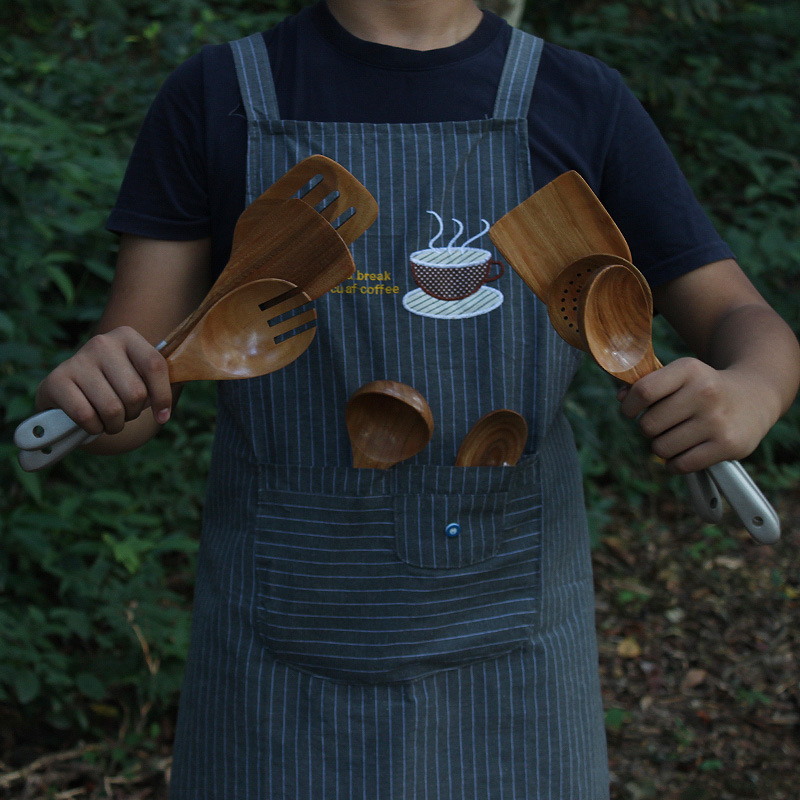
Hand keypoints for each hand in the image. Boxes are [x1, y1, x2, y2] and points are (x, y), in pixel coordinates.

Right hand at [35, 326, 172, 435]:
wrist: (69, 392)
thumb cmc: (115, 386)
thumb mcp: (138, 376)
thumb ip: (161, 381)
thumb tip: (175, 397)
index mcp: (127, 336)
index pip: (155, 366)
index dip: (163, 397)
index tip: (162, 416)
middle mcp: (102, 343)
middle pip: (135, 393)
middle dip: (134, 414)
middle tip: (125, 413)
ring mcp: (77, 360)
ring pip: (112, 409)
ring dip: (115, 425)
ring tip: (110, 420)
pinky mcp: (57, 380)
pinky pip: (86, 416)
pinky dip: (94, 428)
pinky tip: (92, 422)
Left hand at [617, 357, 772, 473]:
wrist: (755, 396)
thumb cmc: (703, 387)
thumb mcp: (680, 375)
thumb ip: (647, 384)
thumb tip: (621, 398)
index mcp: (689, 370)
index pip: (643, 392)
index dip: (629, 406)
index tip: (631, 410)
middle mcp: (705, 393)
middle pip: (648, 425)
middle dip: (648, 428)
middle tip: (663, 424)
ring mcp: (718, 421)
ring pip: (661, 448)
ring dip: (662, 447)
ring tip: (677, 436)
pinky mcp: (728, 445)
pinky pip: (681, 465)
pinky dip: (675, 464)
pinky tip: (683, 453)